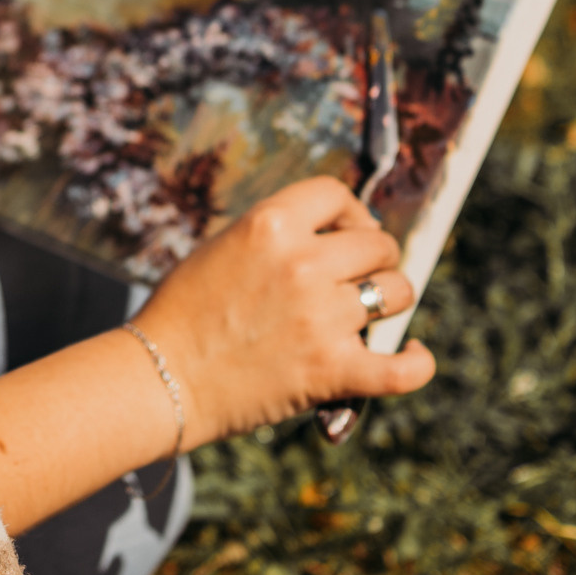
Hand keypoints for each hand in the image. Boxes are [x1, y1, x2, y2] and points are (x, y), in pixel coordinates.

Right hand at [135, 176, 434, 448]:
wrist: (158, 379)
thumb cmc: (181, 315)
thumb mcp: (221, 248)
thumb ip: (276, 236)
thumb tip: (331, 236)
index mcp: (269, 225)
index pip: (337, 195)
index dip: (351, 213)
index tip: (349, 233)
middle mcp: (302, 264)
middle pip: (378, 244)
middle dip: (376, 259)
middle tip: (361, 279)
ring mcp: (321, 318)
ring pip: (397, 293)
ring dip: (389, 301)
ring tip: (371, 313)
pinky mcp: (331, 371)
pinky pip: (403, 369)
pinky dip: (417, 363)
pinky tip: (414, 355)